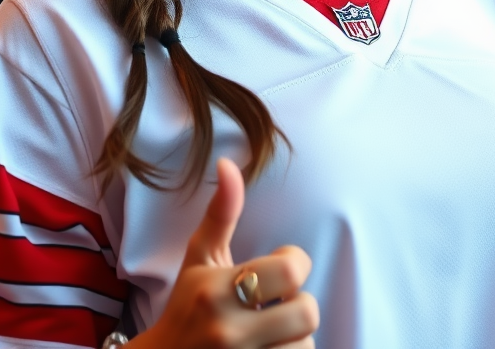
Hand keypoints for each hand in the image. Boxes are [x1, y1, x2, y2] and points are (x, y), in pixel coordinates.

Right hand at [138, 158, 318, 348]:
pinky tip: (271, 346)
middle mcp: (229, 331)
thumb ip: (221, 211)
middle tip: (279, 302)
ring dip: (294, 336)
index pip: (292, 271)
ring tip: (272, 330)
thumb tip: (228, 163)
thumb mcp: (199, 256)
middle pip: (306, 312)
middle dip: (298, 304)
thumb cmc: (187, 304)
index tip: (279, 267)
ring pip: (305, 346)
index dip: (294, 263)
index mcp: (217, 291)